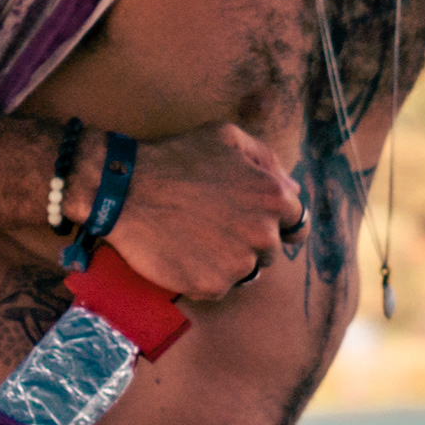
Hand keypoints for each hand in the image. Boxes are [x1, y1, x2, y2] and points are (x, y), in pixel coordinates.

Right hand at [106, 122, 303, 299]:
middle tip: (215, 226)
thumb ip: (266, 161)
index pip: (296, 224)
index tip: (255, 222)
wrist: (127, 191)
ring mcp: (239, 263)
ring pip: (246, 271)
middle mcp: (264, 234)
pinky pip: (219, 286)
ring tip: (198, 240)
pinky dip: (204, 275)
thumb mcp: (227, 138)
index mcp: (273, 197)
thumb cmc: (177, 159)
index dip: (277, 223)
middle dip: (250, 240)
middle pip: (270, 250)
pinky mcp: (213, 285)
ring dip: (229, 260)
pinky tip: (184, 253)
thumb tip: (292, 188)